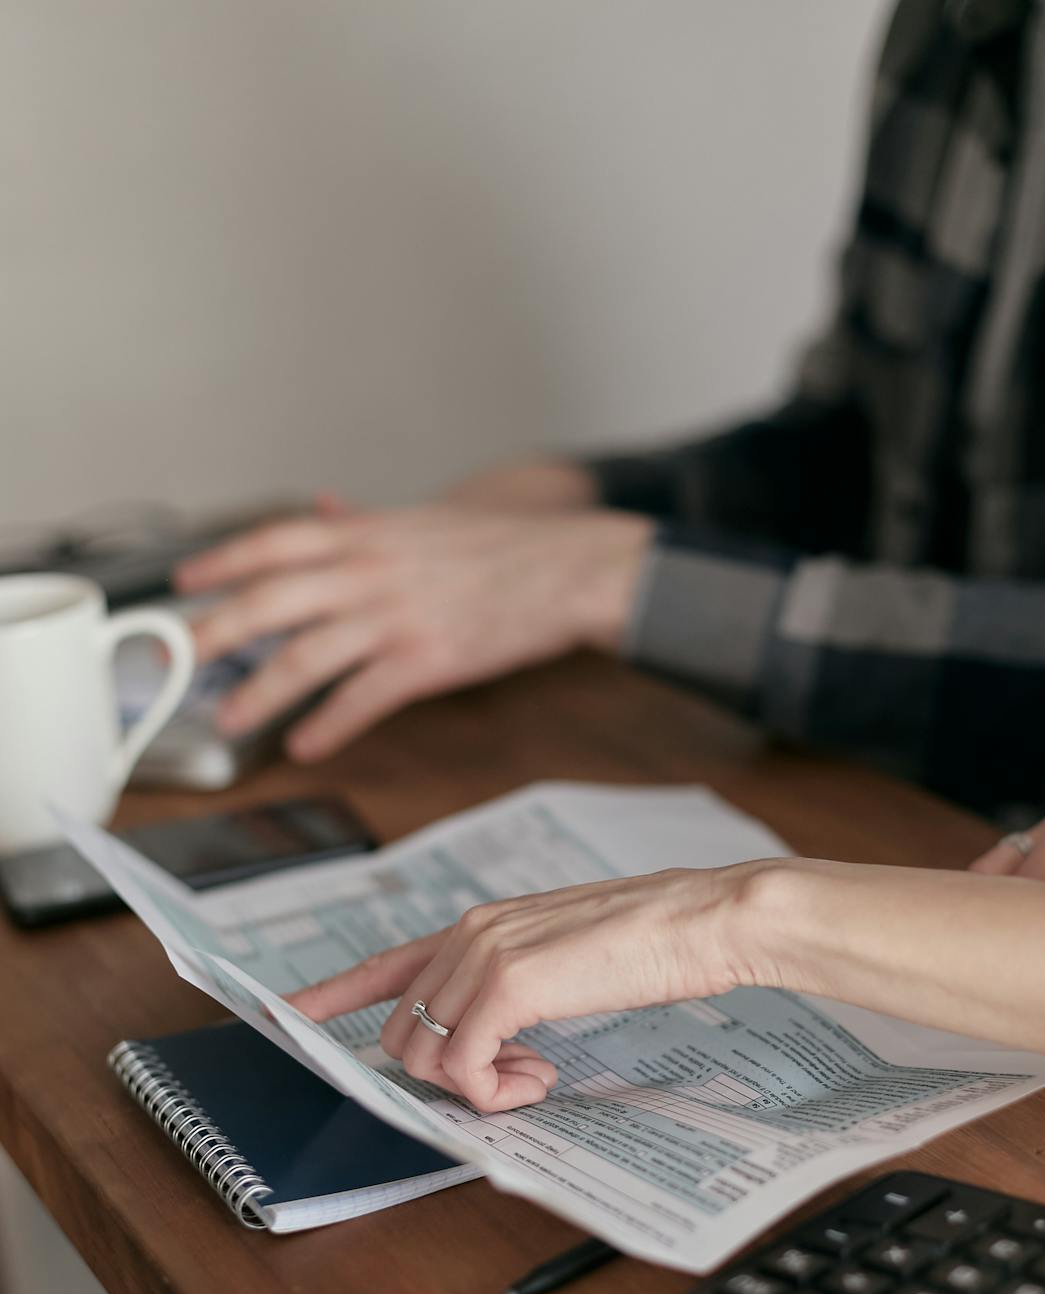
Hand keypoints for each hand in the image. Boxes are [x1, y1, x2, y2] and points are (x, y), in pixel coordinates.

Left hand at [176, 500, 648, 760]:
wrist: (570, 570)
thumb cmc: (502, 549)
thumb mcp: (423, 521)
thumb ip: (365, 519)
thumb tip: (323, 503)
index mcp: (366, 534)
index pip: (273, 541)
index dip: (221, 560)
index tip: (182, 579)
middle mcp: (369, 571)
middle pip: (270, 601)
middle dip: (214, 632)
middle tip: (179, 660)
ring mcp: (396, 617)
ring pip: (306, 657)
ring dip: (260, 693)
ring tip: (231, 720)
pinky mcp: (427, 662)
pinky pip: (362, 699)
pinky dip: (329, 726)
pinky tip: (307, 745)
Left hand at [291, 862, 784, 1110]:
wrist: (700, 921)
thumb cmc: (651, 943)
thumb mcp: (565, 959)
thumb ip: (516, 986)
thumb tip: (497, 1036)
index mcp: (479, 926)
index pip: (385, 964)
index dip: (332, 995)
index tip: (290, 1014)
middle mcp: (468, 934)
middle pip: (405, 1033)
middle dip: (451, 1074)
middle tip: (521, 1074)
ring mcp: (484, 957)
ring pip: (427, 1055)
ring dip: (478, 1086)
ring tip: (539, 1071)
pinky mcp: (509, 986)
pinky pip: (465, 1066)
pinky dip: (496, 1091)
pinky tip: (543, 1075)